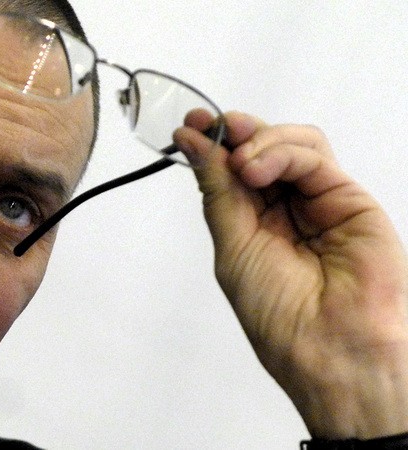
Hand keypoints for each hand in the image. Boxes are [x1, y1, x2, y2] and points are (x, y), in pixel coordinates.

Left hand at [174, 111, 407, 438]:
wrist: (328, 344)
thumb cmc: (279, 314)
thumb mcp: (232, 245)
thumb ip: (218, 192)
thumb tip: (195, 146)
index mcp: (254, 223)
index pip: (232, 170)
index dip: (211, 145)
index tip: (188, 127)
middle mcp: (286, 209)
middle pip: (262, 148)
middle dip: (233, 131)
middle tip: (209, 125)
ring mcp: (318, 200)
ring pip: (291, 143)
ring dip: (257, 140)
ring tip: (240, 163)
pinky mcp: (348, 197)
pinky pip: (314, 157)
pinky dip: (281, 152)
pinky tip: (256, 169)